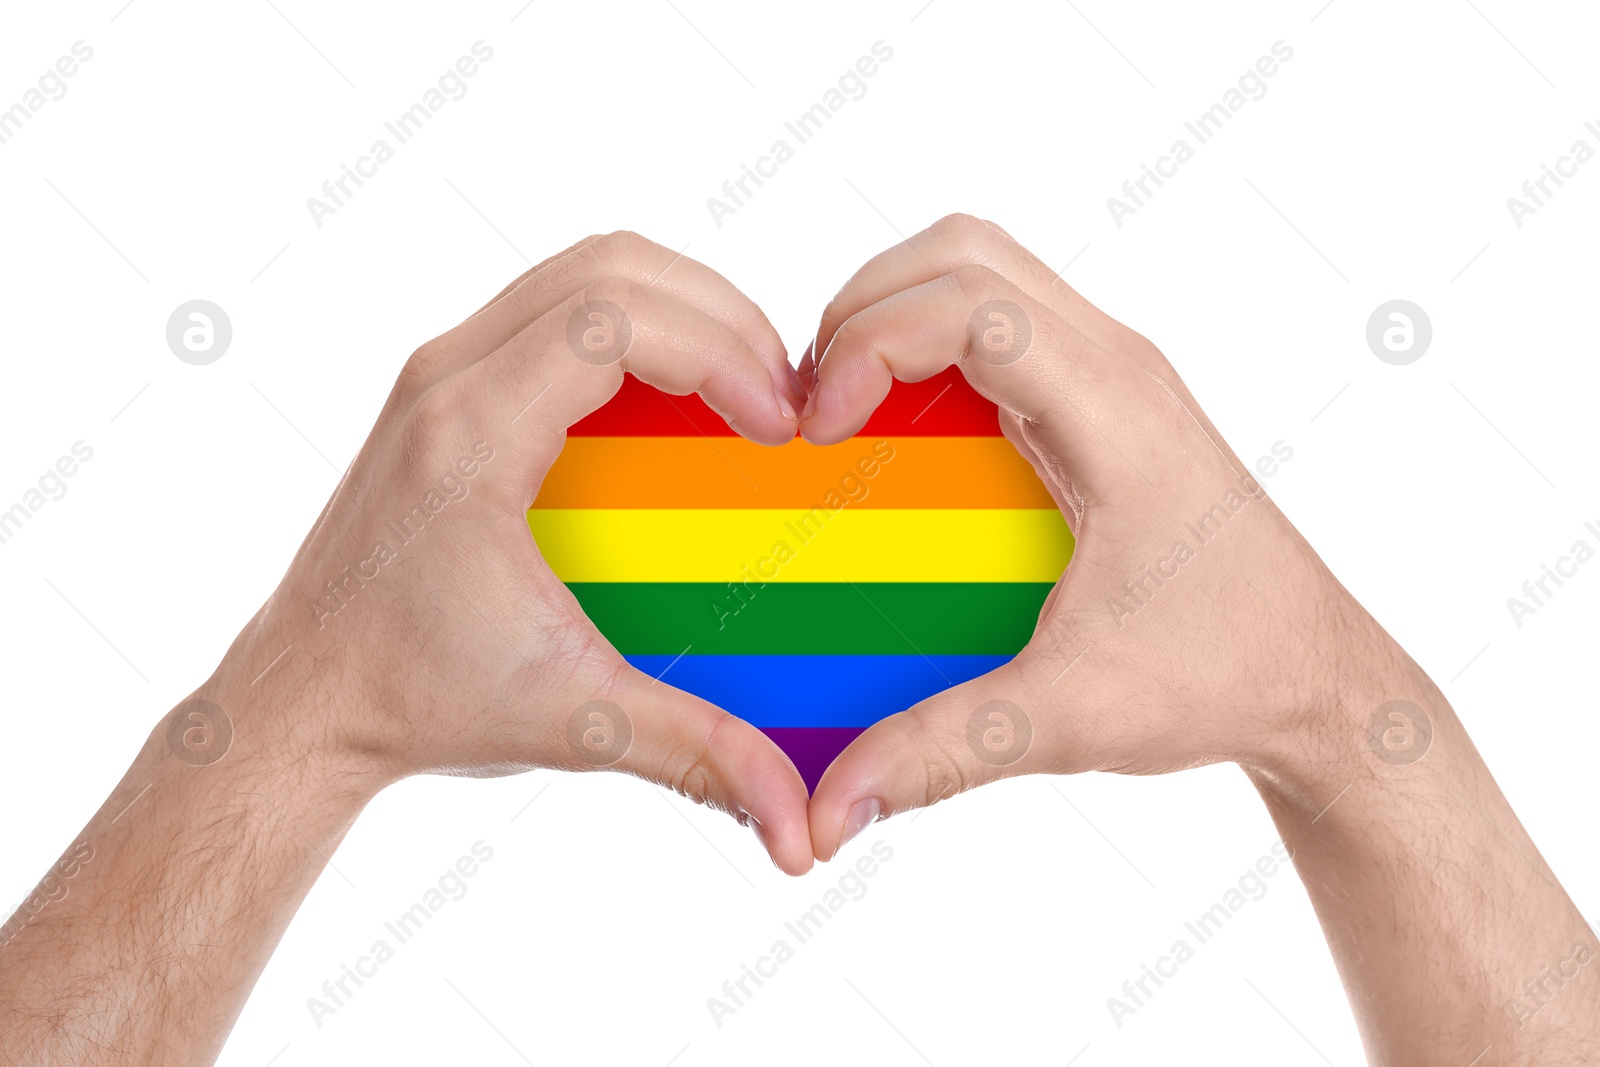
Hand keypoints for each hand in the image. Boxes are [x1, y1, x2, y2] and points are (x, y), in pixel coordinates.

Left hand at [232, 230, 814, 871]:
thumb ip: (693, 753)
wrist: (305, 699)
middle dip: (719, 314)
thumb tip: (801, 826)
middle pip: (609, 266)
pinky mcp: (446, 386)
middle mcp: (445, 378)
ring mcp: (440, 372)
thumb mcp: (571, 723)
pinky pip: (558, 308)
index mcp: (469, 434)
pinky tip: (680, 400)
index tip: (779, 423)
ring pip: (583, 270)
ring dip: (680, 309)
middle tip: (782, 393)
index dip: (721, 348)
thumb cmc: (418, 701)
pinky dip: (638, 328)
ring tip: (745, 385)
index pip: (614, 317)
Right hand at [797, 214, 1597, 1061]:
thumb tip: (828, 809)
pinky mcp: (1106, 393)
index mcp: (1116, 414)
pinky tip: (898, 423)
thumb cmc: (1218, 679)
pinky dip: (929, 338)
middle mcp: (1118, 364)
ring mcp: (1116, 369)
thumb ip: (942, 751)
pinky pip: (1000, 317)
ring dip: (895, 309)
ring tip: (842, 402)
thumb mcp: (1070, 718)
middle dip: (863, 306)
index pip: (972, 304)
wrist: (1318, 676)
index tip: (817, 426)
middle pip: (964, 251)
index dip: (871, 340)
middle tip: (813, 406)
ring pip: (982, 265)